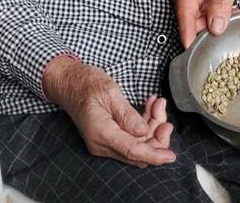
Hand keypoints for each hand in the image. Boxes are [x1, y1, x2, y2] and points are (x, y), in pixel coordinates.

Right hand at [43, 57, 174, 166]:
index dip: (155, 155)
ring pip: (137, 144)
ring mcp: (104, 141)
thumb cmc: (86, 83)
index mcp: (102, 133)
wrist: (68, 82)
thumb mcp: (110, 93)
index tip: (171, 156)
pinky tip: (149, 106)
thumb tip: (144, 132)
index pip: (133, 151)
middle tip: (162, 109)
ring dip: (151, 125)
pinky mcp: (108, 136)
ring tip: (156, 102)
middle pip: (138, 151)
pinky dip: (143, 124)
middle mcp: (102, 143)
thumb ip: (128, 115)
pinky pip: (131, 137)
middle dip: (156, 133)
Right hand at [173, 0, 239, 48]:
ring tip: (231, 12)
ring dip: (213, 22)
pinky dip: (215, 17)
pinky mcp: (196, 0)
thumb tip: (215, 28)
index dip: (189, 34)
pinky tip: (228, 10)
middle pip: (190, 20)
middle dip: (207, 27)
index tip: (192, 51)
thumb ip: (221, 6)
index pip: (185, 14)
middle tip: (226, 24)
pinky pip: (203, 16)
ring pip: (198, 20)